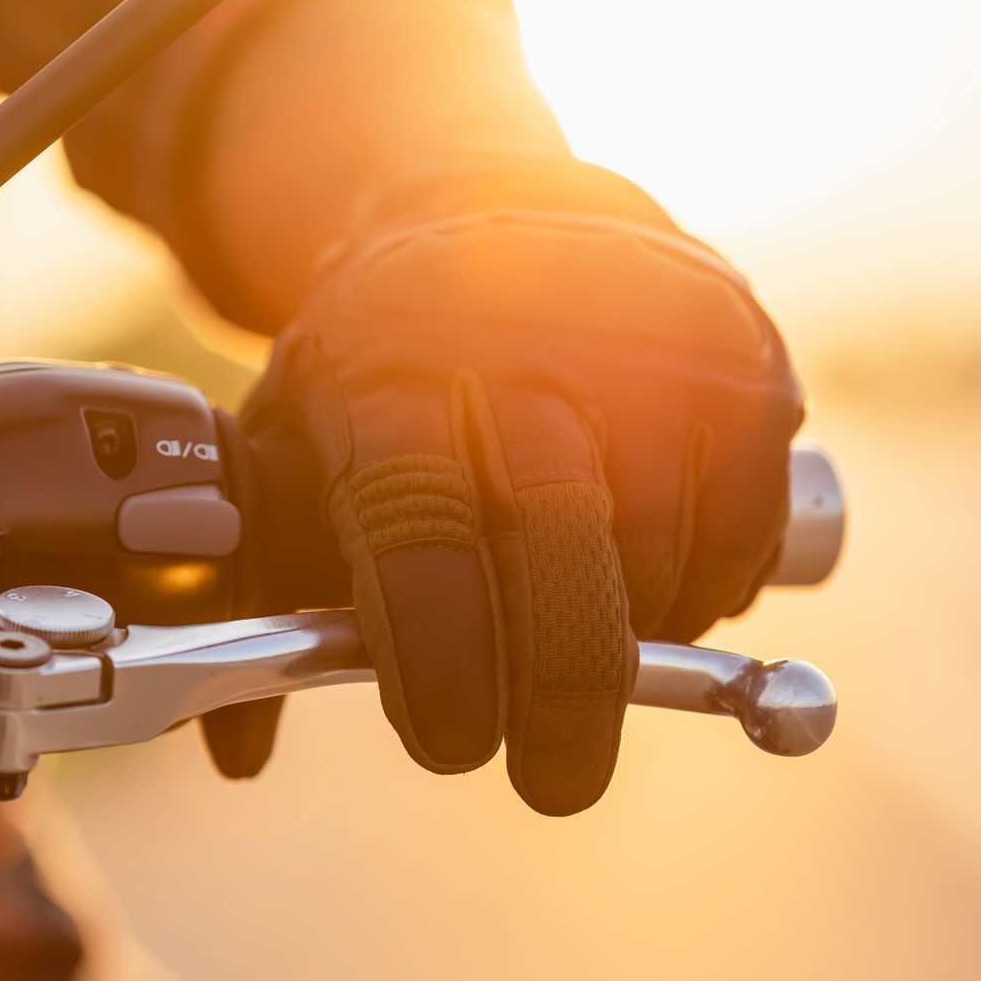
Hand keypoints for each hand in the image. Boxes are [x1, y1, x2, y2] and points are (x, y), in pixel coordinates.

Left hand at [207, 160, 805, 813]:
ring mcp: (646, 340)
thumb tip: (237, 753)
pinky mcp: (742, 355)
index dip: (441, 650)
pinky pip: (741, 529)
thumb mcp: (291, 441)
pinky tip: (648, 584)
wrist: (495, 199)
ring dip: (627, 638)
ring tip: (579, 641)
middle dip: (562, 685)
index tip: (452, 746)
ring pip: (657, 549)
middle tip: (554, 781)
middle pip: (559, 539)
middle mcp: (522, 340)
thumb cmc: (379, 361)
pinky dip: (702, 592)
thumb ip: (263, 590)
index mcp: (387, 368)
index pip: (420, 525)